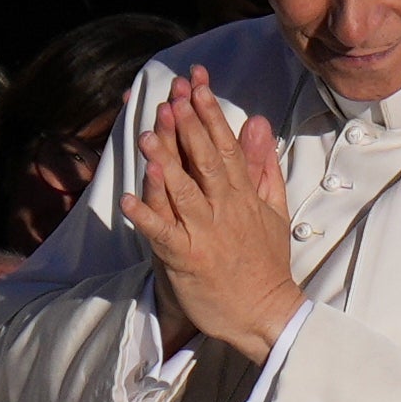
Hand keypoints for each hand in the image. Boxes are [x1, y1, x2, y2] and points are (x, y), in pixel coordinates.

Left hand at [121, 70, 296, 359]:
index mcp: (242, 195)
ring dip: (163, 164)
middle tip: (171, 97)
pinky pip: (162, 234)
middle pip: (204, 161)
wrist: (267, 314)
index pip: (225, 147)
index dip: (209, 115)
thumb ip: (263, 165)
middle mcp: (224, 209)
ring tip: (146, 136)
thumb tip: (258, 124)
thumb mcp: (274, 209)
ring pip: (181, 192)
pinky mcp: (187, 259)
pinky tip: (126, 200)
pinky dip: (144, 217)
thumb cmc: (266, 263)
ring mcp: (204, 233)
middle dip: (187, 127)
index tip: (196, 87)